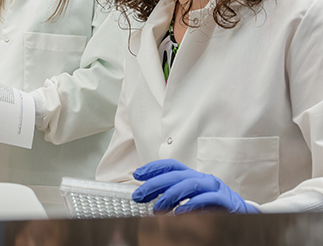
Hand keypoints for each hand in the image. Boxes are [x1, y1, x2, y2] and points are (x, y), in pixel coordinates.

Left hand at [132, 159, 259, 214]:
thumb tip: (150, 198)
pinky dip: (193, 205)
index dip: (154, 168)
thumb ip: (175, 196)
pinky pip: (208, 199)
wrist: (246, 218)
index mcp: (195, 177)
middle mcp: (205, 179)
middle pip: (177, 175)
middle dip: (155, 183)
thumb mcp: (192, 200)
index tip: (137, 174)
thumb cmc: (216, 210)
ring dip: (171, 195)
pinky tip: (179, 212)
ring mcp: (216, 188)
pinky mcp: (227, 201)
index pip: (172, 166)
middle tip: (139, 195)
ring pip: (190, 184)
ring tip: (157, 208)